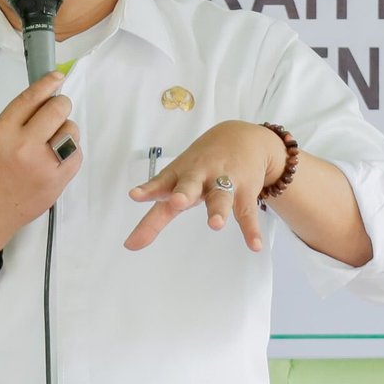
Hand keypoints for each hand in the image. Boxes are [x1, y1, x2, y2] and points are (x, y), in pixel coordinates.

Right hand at [0, 71, 79, 250]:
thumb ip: (15, 120)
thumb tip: (43, 100)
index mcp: (2, 132)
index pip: (30, 99)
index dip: (47, 84)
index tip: (57, 77)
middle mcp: (24, 146)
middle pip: (57, 110)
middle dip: (60, 106)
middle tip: (56, 111)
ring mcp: (43, 165)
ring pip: (71, 131)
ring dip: (66, 130)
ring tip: (53, 140)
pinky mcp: (57, 182)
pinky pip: (76, 154)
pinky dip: (70, 152)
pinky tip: (57, 157)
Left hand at [125, 121, 283, 252]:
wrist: (240, 137)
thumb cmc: (199, 167)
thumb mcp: (176, 185)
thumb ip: (154, 218)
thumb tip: (129, 246)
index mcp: (179, 175)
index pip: (161, 184)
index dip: (148, 190)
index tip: (134, 195)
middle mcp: (199, 177)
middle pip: (190, 184)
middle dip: (184, 193)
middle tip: (177, 201)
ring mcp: (223, 181)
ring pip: (221, 196)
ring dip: (218, 209)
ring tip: (215, 224)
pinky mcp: (245, 190)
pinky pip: (247, 212)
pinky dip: (251, 229)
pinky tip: (254, 245)